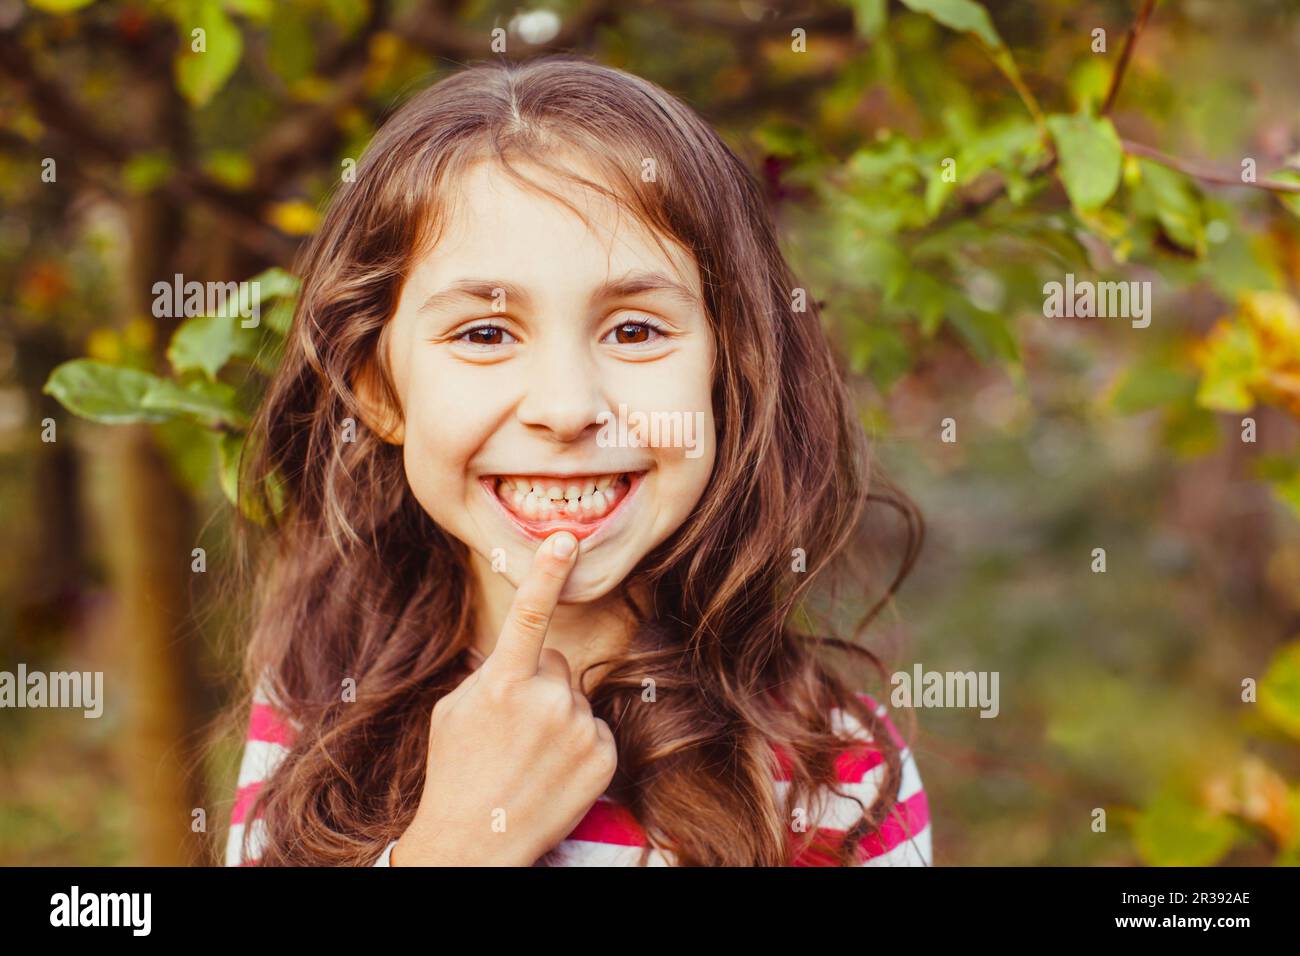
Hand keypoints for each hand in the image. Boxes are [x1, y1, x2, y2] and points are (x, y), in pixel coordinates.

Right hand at [391, 531, 617, 865]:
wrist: (476, 844)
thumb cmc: (455, 771)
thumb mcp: (454, 711)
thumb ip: (489, 673)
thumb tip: (512, 649)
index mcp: (502, 682)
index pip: (529, 615)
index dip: (548, 573)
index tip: (566, 539)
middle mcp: (547, 699)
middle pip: (555, 664)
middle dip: (538, 684)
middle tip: (511, 729)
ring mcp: (579, 728)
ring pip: (575, 698)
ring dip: (557, 716)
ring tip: (528, 756)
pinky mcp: (604, 755)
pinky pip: (595, 728)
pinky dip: (578, 745)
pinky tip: (552, 771)